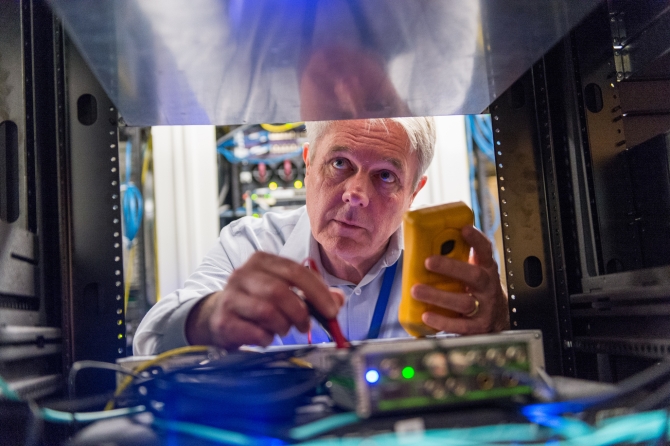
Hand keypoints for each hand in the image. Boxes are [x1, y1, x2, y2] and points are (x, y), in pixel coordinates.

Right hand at [186, 252, 343, 349]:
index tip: (332, 311)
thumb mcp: (285, 291)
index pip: (295, 271)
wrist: (218, 315)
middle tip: (306, 326)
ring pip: (266, 311)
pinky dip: (267, 338)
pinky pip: (254, 332)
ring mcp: (230, 296)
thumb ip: (314, 294)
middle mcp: (243, 274)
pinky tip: (266, 337)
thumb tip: (337, 300)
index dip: (318, 292)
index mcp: (262, 260)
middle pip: (279, 291)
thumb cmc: (258, 301)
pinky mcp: (223, 320)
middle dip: (300, 312)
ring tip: (284, 330)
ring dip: (283, 326)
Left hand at [410, 226, 509, 333]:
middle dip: (451, 267)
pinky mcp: (479, 327)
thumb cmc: (477, 291)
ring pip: (464, 302)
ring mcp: (485, 308)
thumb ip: (455, 261)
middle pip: (474, 275)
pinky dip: (443, 321)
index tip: (464, 229)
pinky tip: (427, 315)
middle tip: (428, 261)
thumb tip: (423, 246)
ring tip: (417, 290)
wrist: (496, 320)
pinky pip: (461, 326)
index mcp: (486, 269)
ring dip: (439, 296)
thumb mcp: (471, 273)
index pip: (485, 251)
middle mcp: (488, 287)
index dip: (476, 239)